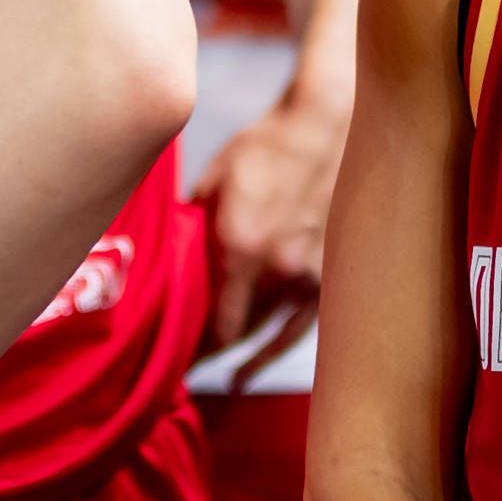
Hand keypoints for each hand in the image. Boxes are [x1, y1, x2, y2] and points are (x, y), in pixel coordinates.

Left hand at [191, 87, 343, 343]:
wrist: (327, 124)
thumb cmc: (267, 144)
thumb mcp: (216, 176)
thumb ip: (195, 220)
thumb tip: (175, 249)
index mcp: (241, 245)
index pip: (211, 318)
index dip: (191, 344)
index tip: (171, 355)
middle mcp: (276, 269)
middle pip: (237, 331)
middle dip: (209, 350)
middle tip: (185, 365)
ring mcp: (308, 275)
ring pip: (269, 334)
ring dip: (243, 356)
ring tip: (222, 376)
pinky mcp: (331, 273)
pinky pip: (301, 326)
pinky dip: (276, 350)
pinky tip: (255, 367)